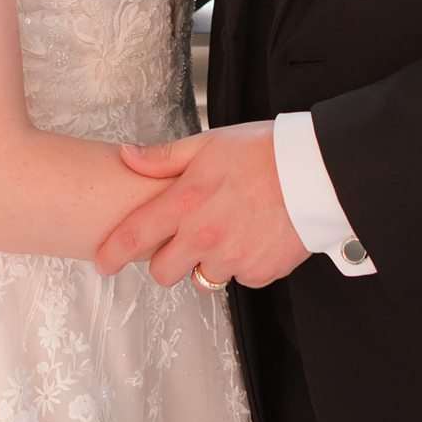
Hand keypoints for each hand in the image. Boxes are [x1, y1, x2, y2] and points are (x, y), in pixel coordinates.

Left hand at [93, 122, 311, 289]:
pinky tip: (256, 236)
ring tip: (232, 228)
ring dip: (211, 259)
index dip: (112, 253)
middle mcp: (205, 237)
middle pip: (163, 272)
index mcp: (187, 203)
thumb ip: (163, 158)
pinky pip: (241, 278)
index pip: (135, 236)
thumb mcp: (208, 143)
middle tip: (184, 240)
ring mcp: (233, 258)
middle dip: (167, 260)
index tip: (103, 262)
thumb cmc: (264, 151)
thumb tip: (126, 156)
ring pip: (205, 275)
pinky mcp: (260, 272)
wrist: (317, 172)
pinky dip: (244, 263)